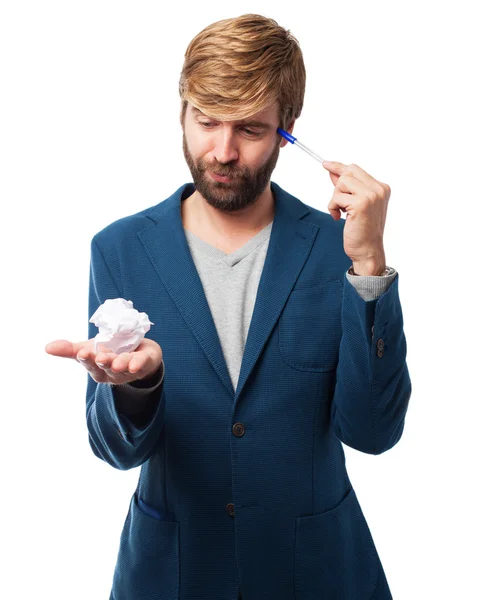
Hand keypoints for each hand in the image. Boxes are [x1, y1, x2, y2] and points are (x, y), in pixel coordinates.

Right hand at [45, 337, 162, 384]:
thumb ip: (70, 349)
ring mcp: (128, 370)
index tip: (83, 352)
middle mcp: (112, 372)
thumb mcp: (89, 349)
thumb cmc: (110, 352)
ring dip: (120, 364)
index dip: (86, 359)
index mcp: (97, 369)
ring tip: (117, 362)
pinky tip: (135, 364)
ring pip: (123, 367)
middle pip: (106, 368)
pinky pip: (142, 364)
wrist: (140, 352)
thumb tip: (47, 347)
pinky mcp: (145, 363)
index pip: (89, 364)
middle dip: (102, 363)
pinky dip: (139, 364)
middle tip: (99, 357)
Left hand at [322, 161, 389, 273]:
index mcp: (381, 188)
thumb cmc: (362, 231)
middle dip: (338, 186)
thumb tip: (333, 171)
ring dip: (336, 199)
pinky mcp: (361, 203)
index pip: (356, 169)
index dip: (339, 167)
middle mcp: (379, 189)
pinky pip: (336, 197)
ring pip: (342, 182)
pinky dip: (333, 207)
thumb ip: (347, 188)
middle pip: (349, 172)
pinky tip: (338, 218)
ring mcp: (371, 195)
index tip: (326, 164)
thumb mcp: (355, 205)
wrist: (368, 251)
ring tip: (342, 212)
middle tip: (338, 203)